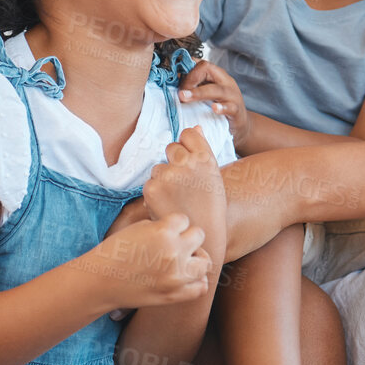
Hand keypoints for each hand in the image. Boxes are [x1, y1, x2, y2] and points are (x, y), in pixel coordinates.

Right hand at [76, 213, 211, 311]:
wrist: (100, 282)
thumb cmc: (115, 252)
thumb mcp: (137, 227)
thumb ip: (162, 225)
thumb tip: (181, 225)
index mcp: (163, 230)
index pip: (184, 219)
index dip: (174, 225)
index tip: (164, 232)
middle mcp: (173, 251)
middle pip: (199, 236)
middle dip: (187, 239)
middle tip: (174, 245)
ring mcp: (176, 275)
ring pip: (206, 262)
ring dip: (196, 260)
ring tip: (183, 262)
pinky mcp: (174, 294)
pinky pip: (201, 287)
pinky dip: (196, 282)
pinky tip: (185, 278)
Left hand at [143, 126, 226, 264]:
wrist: (201, 237)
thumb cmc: (210, 207)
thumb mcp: (213, 176)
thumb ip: (202, 149)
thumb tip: (195, 127)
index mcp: (205, 157)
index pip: (187, 134)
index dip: (187, 147)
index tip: (191, 163)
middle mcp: (186, 163)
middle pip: (171, 148)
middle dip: (174, 162)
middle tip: (185, 185)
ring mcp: (168, 175)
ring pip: (158, 167)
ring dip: (164, 179)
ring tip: (178, 199)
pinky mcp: (152, 188)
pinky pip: (150, 182)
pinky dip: (156, 193)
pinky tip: (168, 205)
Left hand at [178, 61, 248, 149]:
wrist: (241, 125)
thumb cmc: (219, 107)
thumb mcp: (206, 93)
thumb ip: (193, 85)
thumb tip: (173, 79)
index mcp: (217, 75)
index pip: (201, 63)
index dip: (186, 71)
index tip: (177, 85)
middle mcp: (225, 81)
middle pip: (208, 69)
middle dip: (190, 79)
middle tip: (180, 94)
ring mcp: (232, 95)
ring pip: (216, 89)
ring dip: (198, 92)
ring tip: (184, 97)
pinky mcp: (236, 111)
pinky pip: (230, 107)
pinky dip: (221, 107)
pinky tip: (214, 109)